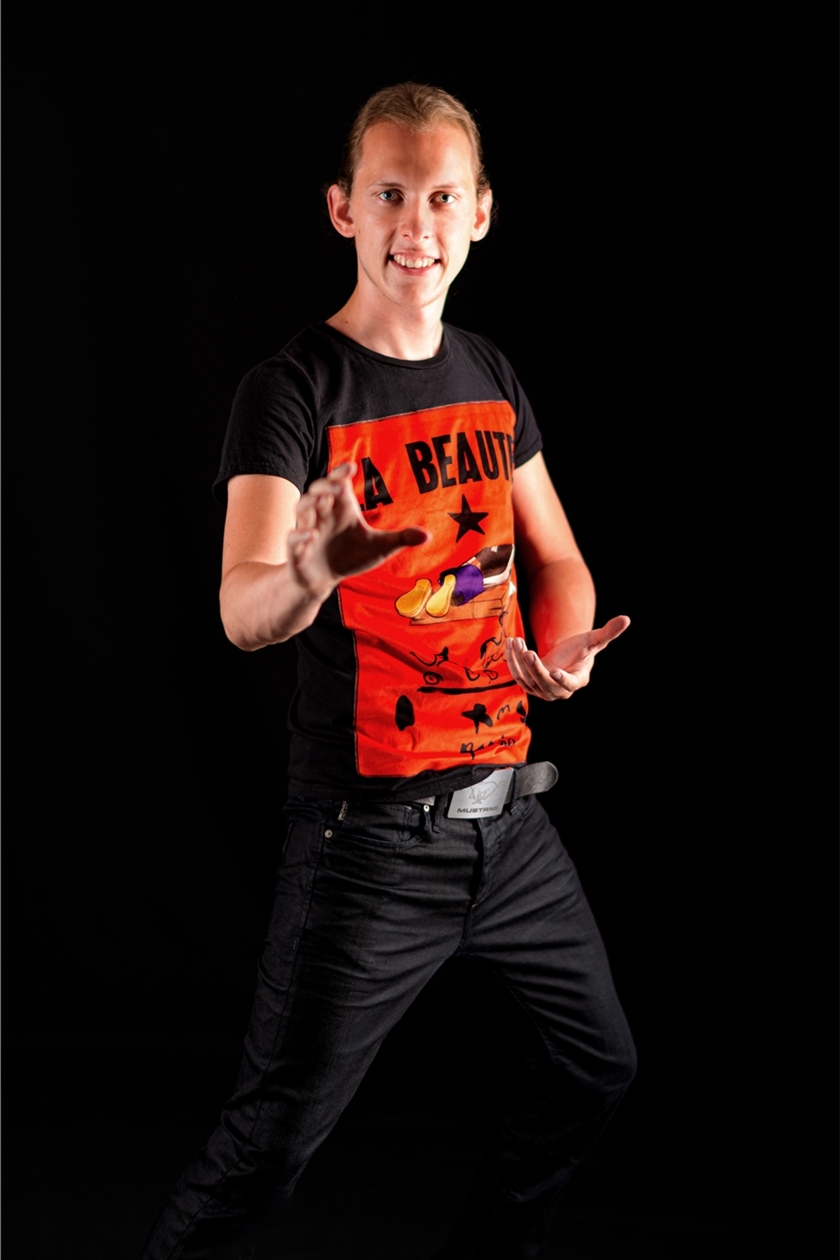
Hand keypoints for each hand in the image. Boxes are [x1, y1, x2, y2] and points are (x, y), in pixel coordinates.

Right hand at [287, 463, 428, 598]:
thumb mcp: (379, 547)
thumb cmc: (351, 556)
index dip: (340, 473)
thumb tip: (428, 536)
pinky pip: (294, 538)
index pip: (337, 482)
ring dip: (310, 504)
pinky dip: (301, 535)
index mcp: (340, 507)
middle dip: (324, 486)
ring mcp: (307, 529)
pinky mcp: (297, 549)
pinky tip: (313, 535)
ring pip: (301, 508)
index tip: (351, 468)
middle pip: (317, 490)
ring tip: (322, 502)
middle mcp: (321, 514)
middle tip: (336, 487)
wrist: (325, 580)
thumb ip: (401, 539)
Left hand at [505, 615, 629, 700]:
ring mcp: (542, 690)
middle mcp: (558, 690)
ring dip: (519, 661)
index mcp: (577, 680)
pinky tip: (511, 643)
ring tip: (517, 641)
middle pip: (544, 683)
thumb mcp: (593, 640)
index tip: (555, 672)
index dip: (563, 680)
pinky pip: (518, 675)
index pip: (569, 684)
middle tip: (527, 650)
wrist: (564, 658)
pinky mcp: (529, 685)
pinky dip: (512, 661)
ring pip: (527, 679)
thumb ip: (608, 633)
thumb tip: (627, 619)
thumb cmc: (581, 650)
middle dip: (534, 667)